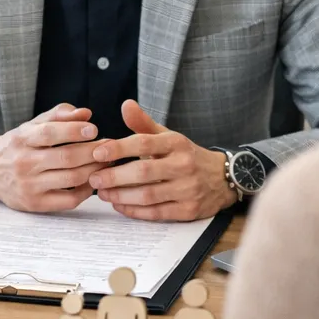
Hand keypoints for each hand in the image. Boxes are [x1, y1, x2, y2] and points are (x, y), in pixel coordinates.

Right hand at [0, 103, 109, 212]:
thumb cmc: (16, 146)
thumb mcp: (30, 126)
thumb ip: (57, 116)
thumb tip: (85, 113)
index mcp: (22, 139)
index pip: (49, 133)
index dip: (73, 130)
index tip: (94, 128)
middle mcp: (23, 163)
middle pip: (66, 157)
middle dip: (93, 151)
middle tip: (110, 147)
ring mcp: (29, 186)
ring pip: (71, 178)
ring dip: (95, 169)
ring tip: (107, 162)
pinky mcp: (35, 204)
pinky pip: (68, 199)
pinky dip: (85, 190)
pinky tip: (92, 180)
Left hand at [87, 100, 238, 221]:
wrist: (223, 179)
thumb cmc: (187, 156)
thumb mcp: (169, 136)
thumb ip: (144, 124)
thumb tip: (126, 105)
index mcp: (177, 143)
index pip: (144, 142)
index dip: (119, 148)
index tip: (97, 152)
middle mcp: (184, 165)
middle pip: (144, 171)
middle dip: (115, 176)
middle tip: (94, 178)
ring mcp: (188, 189)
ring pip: (148, 195)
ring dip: (121, 195)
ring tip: (103, 193)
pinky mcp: (188, 210)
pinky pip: (156, 213)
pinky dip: (135, 210)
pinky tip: (119, 205)